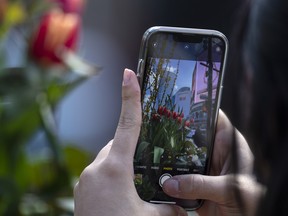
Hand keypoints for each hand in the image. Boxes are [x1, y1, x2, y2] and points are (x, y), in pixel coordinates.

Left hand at [74, 69, 186, 215]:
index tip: (129, 74)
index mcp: (114, 169)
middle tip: (146, 166)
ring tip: (135, 186)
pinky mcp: (82, 190)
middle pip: (118, 145)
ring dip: (123, 164)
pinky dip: (112, 175)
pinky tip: (122, 194)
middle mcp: (95, 169)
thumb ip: (169, 203)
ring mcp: (85, 180)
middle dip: (133, 149)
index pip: (127, 125)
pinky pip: (100, 172)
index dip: (131, 97)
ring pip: (109, 159)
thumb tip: (180, 200)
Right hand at [163, 110, 264, 215]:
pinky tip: (158, 171)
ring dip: (170, 155)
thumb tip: (172, 183)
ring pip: (182, 154)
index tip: (180, 106)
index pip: (214, 119)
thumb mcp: (229, 189)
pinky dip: (168, 174)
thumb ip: (201, 184)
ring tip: (154, 149)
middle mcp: (214, 153)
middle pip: (192, 135)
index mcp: (229, 145)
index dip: (199, 110)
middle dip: (177, 132)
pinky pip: (177, 174)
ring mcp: (202, 166)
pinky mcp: (193, 181)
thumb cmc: (248, 202)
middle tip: (159, 128)